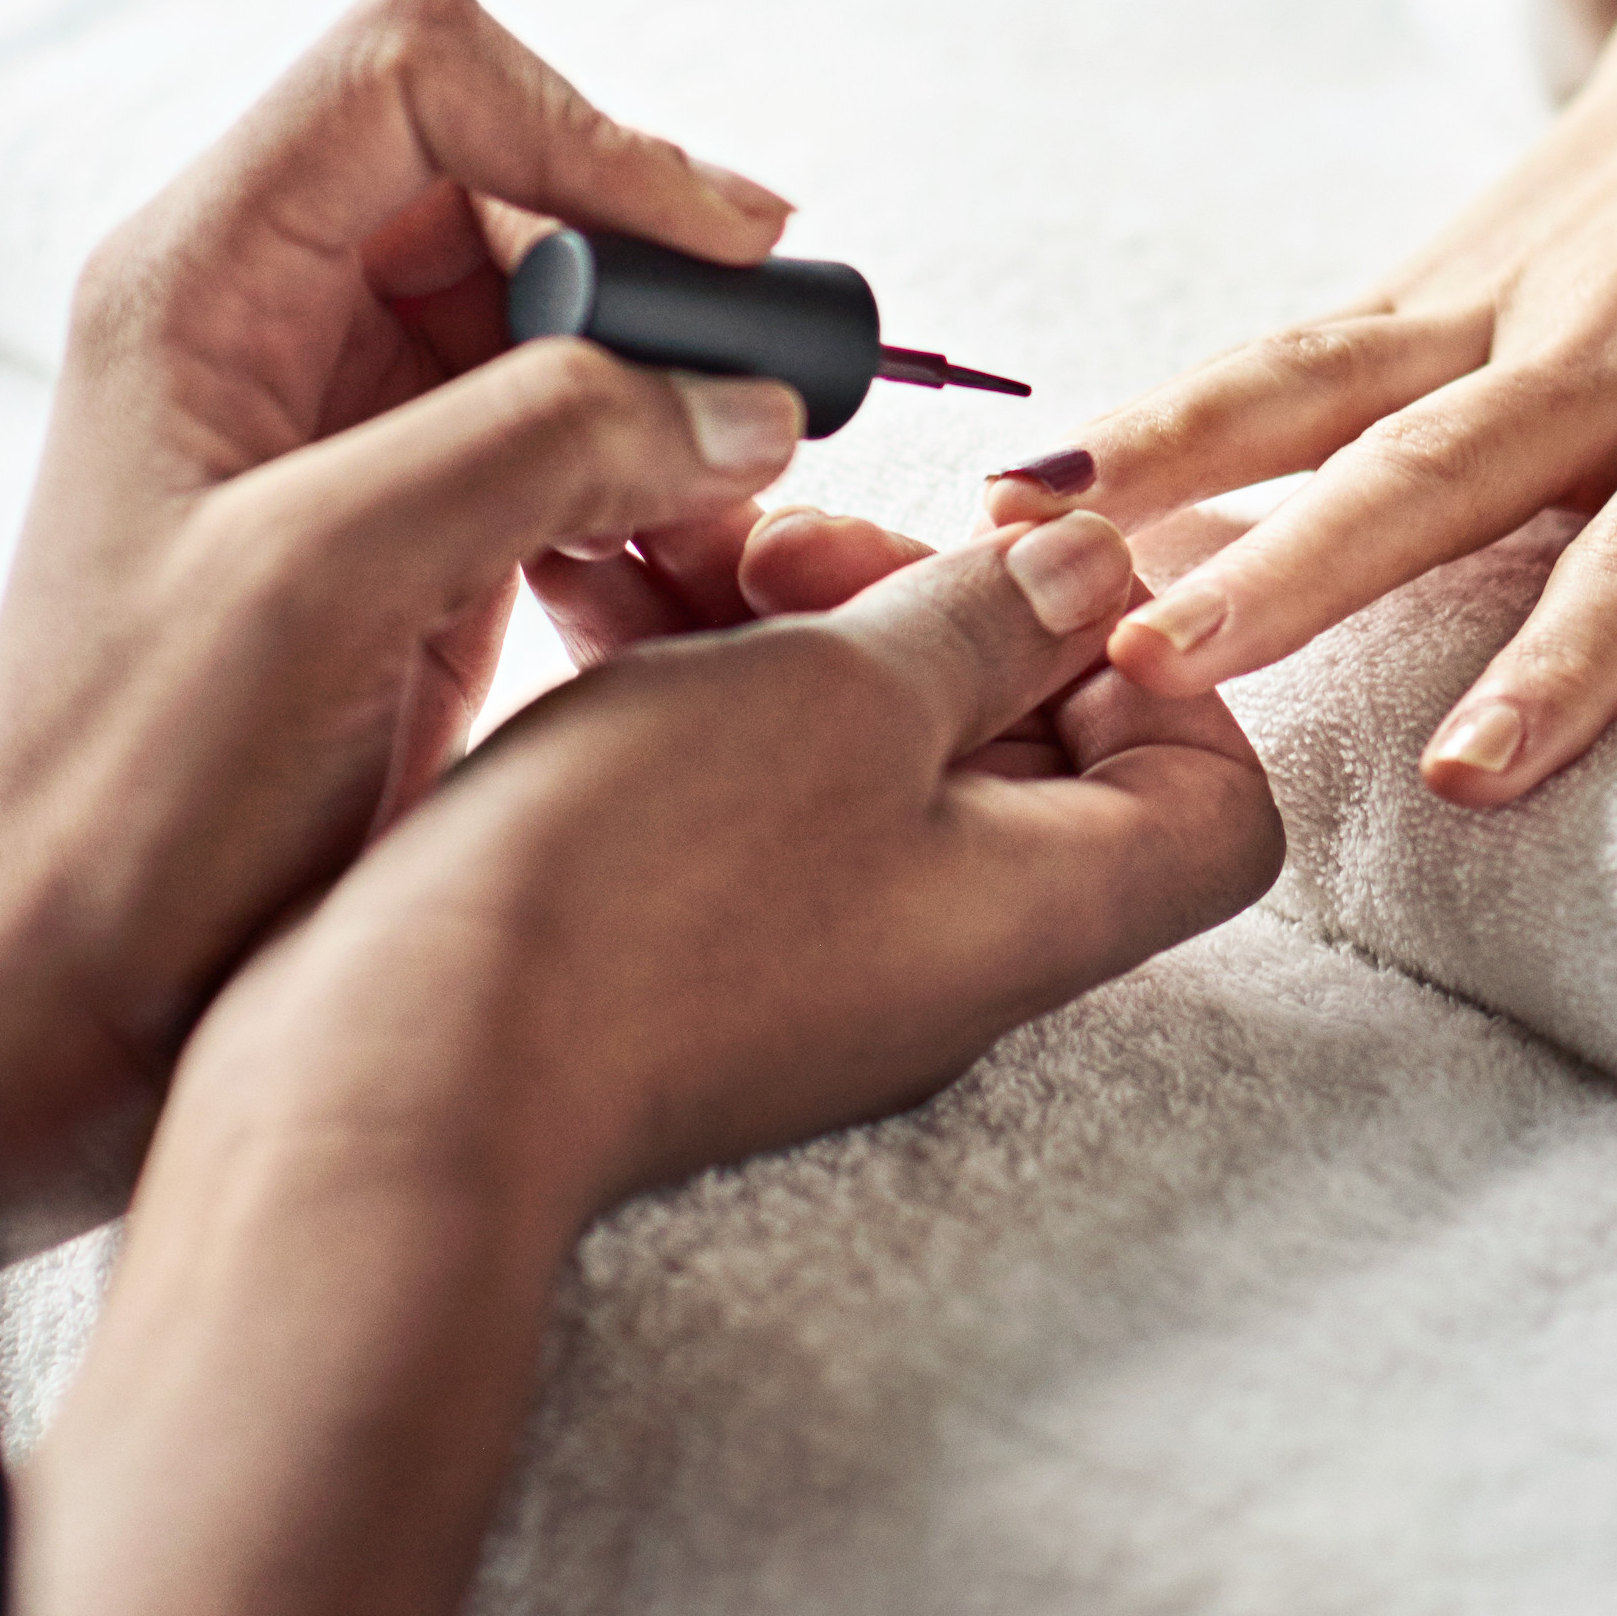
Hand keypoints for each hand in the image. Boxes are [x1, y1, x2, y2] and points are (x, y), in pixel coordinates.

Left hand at [0, 0, 813, 1238]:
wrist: (66, 998)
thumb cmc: (130, 797)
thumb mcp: (323, 585)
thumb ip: (534, 444)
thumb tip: (736, 393)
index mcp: (201, 275)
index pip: (421, 69)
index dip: (586, 128)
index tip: (715, 254)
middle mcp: (271, 314)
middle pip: (520, 172)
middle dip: (659, 259)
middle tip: (771, 379)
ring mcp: (349, 419)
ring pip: (569, 303)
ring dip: (673, 374)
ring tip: (740, 482)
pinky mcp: (418, 520)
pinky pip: (578, 426)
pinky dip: (658, 469)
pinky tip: (686, 558)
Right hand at [3, 507, 1275, 1615]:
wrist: (402, 1076)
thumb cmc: (640, 887)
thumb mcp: (840, 696)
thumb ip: (982, 620)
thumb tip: (1091, 571)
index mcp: (1046, 904)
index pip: (1214, 799)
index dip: (1159, 668)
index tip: (1033, 577)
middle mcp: (954, 943)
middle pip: (1029, 740)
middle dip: (930, 598)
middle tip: (804, 539)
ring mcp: (822, 950)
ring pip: (865, 739)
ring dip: (792, 616)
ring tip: (680, 542)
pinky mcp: (696, 941)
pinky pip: (747, 776)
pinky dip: (702, 670)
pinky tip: (609, 585)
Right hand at [993, 0, 1616, 803]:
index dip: (1565, 666)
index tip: (1471, 772)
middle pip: (1444, 478)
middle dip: (1302, 576)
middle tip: (1165, 671)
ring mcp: (1508, 298)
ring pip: (1325, 391)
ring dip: (1179, 467)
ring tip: (1037, 546)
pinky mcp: (1437, 268)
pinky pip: (1292, 347)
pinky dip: (1166, 405)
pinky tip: (1038, 481)